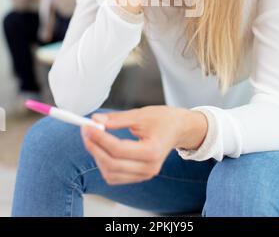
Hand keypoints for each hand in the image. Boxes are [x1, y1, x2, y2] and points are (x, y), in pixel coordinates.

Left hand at [81, 105, 207, 184]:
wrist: (179, 129)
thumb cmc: (165, 120)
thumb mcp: (141, 114)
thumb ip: (117, 119)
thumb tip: (96, 121)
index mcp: (152, 151)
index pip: (118, 149)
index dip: (100, 138)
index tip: (88, 126)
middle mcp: (149, 167)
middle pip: (112, 164)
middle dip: (94, 147)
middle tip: (86, 131)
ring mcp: (145, 174)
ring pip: (111, 173)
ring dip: (98, 156)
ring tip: (92, 138)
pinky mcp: (140, 175)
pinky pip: (116, 176)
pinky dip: (104, 164)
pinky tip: (102, 149)